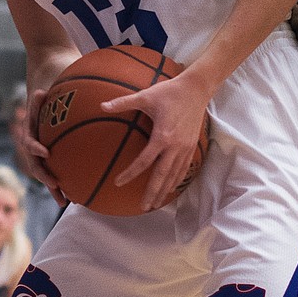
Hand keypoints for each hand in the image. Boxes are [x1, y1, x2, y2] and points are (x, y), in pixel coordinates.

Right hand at [21, 88, 66, 205]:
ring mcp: (40, 154)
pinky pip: (55, 173)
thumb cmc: (44, 95)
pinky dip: (62, 186)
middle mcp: (33, 145)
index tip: (45, 152)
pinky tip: (74, 197)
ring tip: (64, 202)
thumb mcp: (41, 93)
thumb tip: (40, 93)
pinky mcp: (50, 158)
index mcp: (29, 131)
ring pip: (45, 174)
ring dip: (53, 188)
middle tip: (55, 184)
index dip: (35, 148)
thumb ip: (40, 97)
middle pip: (35, 164)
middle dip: (44, 176)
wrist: (42, 99)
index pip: (28, 141)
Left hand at [100, 71, 212, 211]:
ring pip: (174, 175)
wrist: (196, 89)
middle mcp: (175, 146)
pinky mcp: (192, 146)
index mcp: (162, 136)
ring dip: (165, 190)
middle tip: (143, 207)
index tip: (119, 182)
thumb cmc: (169, 91)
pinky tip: (171, 187)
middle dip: (152, 193)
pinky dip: (176, 180)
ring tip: (156, 203)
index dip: (131, 173)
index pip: (144, 161)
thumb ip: (123, 102)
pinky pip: (184, 168)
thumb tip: (101, 105)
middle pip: (162, 176)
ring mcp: (186, 148)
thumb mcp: (145, 95)